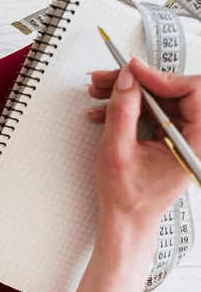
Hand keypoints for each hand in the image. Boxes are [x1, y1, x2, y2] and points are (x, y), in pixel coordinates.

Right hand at [88, 57, 198, 229]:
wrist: (126, 219)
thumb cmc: (128, 197)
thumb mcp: (117, 150)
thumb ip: (123, 111)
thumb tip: (128, 79)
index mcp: (196, 144)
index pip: (194, 93)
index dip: (161, 77)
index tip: (133, 71)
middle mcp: (196, 139)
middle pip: (175, 92)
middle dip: (138, 82)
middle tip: (108, 78)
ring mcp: (185, 137)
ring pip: (162, 98)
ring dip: (129, 92)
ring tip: (100, 91)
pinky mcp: (171, 137)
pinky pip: (154, 110)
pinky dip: (130, 106)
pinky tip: (106, 109)